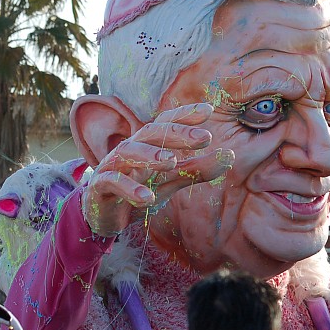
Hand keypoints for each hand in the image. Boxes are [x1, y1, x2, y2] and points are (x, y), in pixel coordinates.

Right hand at [83, 103, 233, 236]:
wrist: (106, 219)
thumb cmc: (140, 192)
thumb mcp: (171, 181)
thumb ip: (196, 170)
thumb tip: (229, 156)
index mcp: (147, 145)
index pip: (165, 123)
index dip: (184, 115)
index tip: (208, 110)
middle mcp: (129, 149)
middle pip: (150, 132)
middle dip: (176, 133)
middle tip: (204, 138)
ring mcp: (112, 166)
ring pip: (128, 152)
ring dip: (150, 155)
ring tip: (172, 162)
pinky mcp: (99, 188)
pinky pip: (112, 182)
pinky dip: (129, 188)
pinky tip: (148, 199)